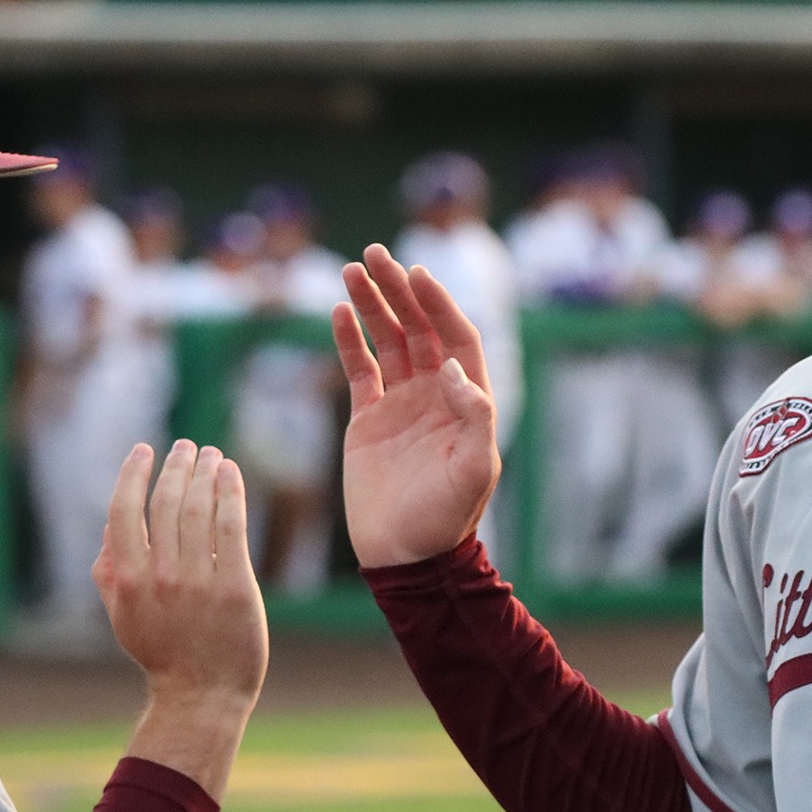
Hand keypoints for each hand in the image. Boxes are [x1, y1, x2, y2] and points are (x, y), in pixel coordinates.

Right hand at [94, 441, 267, 708]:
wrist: (203, 694)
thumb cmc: (163, 654)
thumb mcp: (122, 617)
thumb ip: (109, 574)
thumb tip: (107, 530)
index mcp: (127, 580)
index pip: (123, 511)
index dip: (132, 475)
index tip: (143, 450)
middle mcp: (160, 576)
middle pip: (165, 503)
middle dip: (174, 466)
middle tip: (185, 446)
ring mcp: (198, 580)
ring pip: (198, 509)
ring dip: (203, 473)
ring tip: (210, 454)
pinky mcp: (234, 585)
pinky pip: (231, 527)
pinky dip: (230, 493)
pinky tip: (230, 473)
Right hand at [332, 243, 499, 567]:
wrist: (406, 557)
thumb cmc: (446, 518)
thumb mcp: (475, 470)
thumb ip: (474, 416)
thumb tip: (453, 367)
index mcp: (467, 402)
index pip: (455, 338)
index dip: (438, 305)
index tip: (416, 274)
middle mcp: (436, 395)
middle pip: (419, 328)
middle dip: (399, 290)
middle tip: (374, 254)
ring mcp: (401, 404)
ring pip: (387, 341)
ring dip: (371, 305)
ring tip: (352, 270)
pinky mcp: (368, 420)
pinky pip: (359, 369)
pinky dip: (348, 340)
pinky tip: (337, 311)